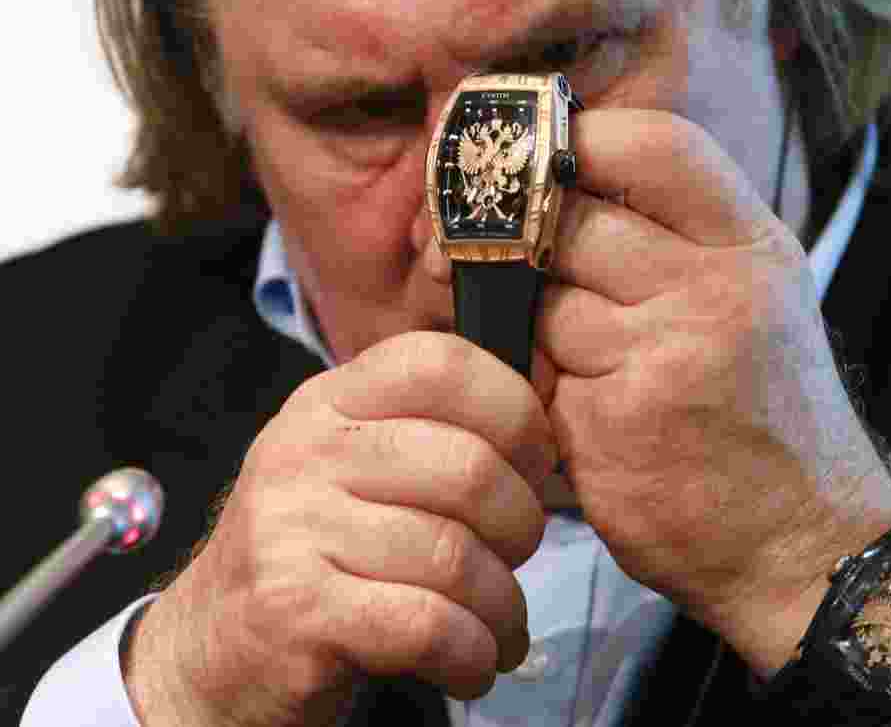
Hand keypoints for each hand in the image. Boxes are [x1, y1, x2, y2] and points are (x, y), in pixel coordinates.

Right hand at [123, 332, 557, 725]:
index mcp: (331, 402)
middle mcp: (307, 451)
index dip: (513, 410)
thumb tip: (543, 438)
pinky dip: (471, 652)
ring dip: (501, 606)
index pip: (441, 363)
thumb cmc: (313, 550)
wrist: (212, 645)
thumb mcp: (350, 465)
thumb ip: (427, 433)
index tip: (533, 462)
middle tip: (516, 556)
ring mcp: (294, 526)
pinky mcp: (296, 608)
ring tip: (499, 625)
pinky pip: (428, 624)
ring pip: (455, 556)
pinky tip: (472, 663)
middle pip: (469, 467)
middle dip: (522, 525)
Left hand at [535, 109, 890, 675]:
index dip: (582, 139)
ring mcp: (659, 355)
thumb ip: (676, 238)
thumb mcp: (756, 300)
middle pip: (571, 222)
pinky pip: (535, 371)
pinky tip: (583, 411)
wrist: (802, 546)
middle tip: (516, 259)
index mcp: (753, 248)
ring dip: (537, 326)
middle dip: (532, 241)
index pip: (655, 144)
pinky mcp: (608, 421)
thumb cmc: (767, 415)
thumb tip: (563, 182)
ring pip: (542, 301)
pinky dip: (540, 384)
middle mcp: (713, 290)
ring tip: (583, 361)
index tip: (544, 159)